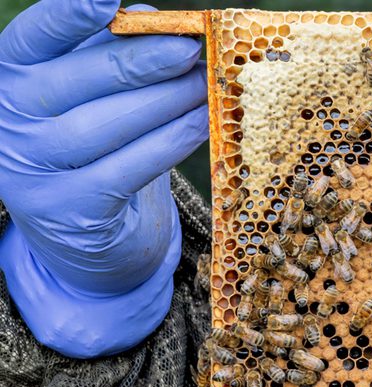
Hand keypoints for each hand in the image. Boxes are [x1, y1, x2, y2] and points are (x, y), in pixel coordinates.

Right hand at [0, 0, 206, 357]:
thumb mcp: (86, 95)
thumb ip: (107, 52)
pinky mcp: (69, 211)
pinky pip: (126, 171)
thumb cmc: (89, 145)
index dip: (65, 17)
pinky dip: (168, 144)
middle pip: (77, 81)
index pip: (32, 38)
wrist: (83, 235)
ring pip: (106, 125)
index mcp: (7, 77)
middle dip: (140, 62)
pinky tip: (201, 125)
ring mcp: (32, 170)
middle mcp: (9, 122)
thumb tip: (151, 16)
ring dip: (164, 102)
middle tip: (191, 51)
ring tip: (207, 86)